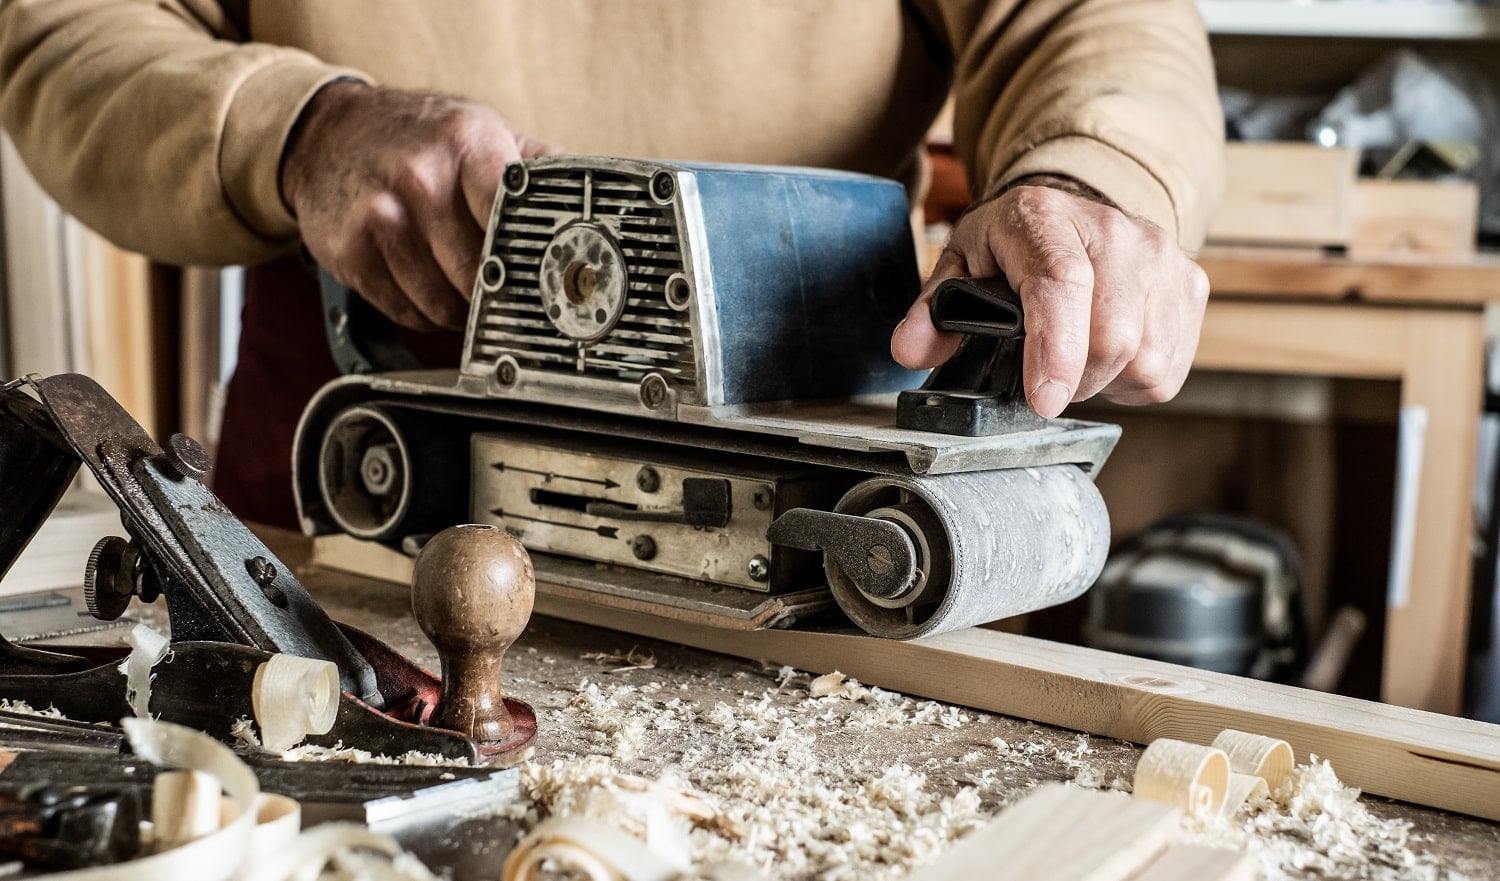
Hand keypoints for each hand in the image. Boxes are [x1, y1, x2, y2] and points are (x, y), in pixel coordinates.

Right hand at [281, 82, 558, 330]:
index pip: (512, 219)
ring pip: (442, 304)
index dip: (531, 261)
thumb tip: (597, 207)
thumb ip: (541, 166)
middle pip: (479, 274)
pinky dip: (425, 315)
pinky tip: (428, 288)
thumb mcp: (484, 130)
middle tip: (506, 295)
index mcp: (466, 144)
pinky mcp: (349, 252)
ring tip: (465, 291)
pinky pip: (406, 312)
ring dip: (462, 313)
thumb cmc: (420, 137)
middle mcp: (420, 177)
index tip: (548, 283)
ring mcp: (380, 216)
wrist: (328, 134)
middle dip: (498, 295)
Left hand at [890, 181, 1209, 416]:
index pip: (1061, 284)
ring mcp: (1162, 257)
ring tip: (1075, 354)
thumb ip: (932, 310)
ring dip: (1102, 381)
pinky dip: (1132, 379)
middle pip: (1111, 338)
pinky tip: (1109, 354)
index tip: (1044, 400)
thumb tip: (910, 351)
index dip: (1055, 349)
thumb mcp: (963, 264)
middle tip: (1043, 371)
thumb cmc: (1016, 244)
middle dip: (1071, 379)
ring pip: (1143, 361)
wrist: (1077, 209)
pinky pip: (1167, 369)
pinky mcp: (1191, 286)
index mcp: (1044, 218)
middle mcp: (1114, 230)